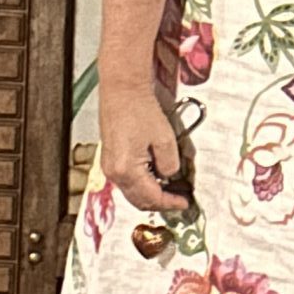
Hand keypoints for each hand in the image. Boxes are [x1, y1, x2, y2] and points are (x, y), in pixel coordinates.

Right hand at [100, 83, 196, 216]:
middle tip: (178, 200)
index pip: (152, 197)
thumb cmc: (140, 109)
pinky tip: (155, 177)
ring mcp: (109, 166)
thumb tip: (169, 176)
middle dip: (160, 203)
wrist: (122, 90)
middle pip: (139, 200)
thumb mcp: (165, 139)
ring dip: (150, 195)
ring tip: (169, 189)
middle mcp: (114, 172)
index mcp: (127, 169)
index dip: (170, 203)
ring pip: (132, 193)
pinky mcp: (109, 159)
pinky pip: (126, 181)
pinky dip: (142, 185)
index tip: (184, 203)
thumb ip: (169, 164)